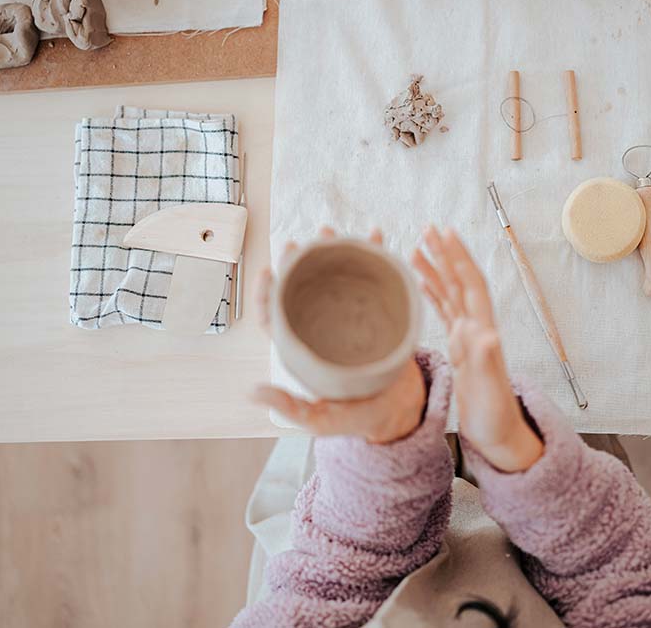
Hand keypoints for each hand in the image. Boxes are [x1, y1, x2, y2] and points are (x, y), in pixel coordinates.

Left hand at [253, 227, 426, 443]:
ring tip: (331, 231)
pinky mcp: (378, 312)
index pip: (275, 316)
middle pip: (303, 287)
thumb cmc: (355, 417)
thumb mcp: (319, 419)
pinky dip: (377, 253)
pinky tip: (376, 236)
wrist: (398, 410)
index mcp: (301, 348)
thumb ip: (289, 407)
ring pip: (336, 276)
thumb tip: (251, 391)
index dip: (266, 294)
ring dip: (333, 251)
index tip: (267, 272)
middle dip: (298, 261)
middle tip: (300, 242)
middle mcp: (321, 325)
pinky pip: (376, 277)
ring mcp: (350, 316)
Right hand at [412, 227, 543, 472]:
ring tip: (414, 249)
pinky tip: (419, 284)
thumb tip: (483, 332)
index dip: (458, 257)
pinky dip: (431, 295)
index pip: (470, 285)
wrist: (498, 436)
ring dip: (434, 270)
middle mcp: (476, 329)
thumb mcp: (489, 389)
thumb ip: (485, 360)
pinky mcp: (458, 349)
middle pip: (459, 282)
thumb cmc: (496, 416)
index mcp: (482, 331)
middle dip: (444, 254)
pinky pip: (443, 314)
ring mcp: (467, 338)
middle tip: (427, 228)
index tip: (445, 233)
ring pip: (448, 294)